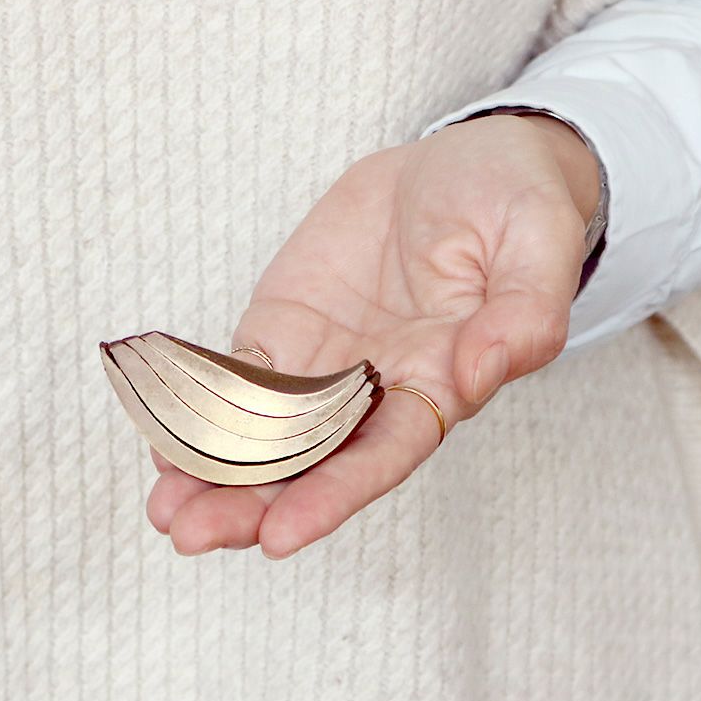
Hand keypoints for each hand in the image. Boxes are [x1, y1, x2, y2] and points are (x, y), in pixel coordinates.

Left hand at [147, 113, 599, 557]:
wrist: (462, 164)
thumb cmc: (512, 204)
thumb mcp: (538, 243)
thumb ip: (526, 313)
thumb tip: (482, 371)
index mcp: (441, 382)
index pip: (382, 456)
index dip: (331, 497)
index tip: (279, 536)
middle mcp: (376, 389)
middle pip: (310, 461)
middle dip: (250, 501)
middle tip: (188, 532)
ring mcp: (323, 360)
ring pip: (263, 430)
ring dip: (212, 470)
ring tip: (162, 507)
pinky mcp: (285, 325)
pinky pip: (236, 373)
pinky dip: (199, 403)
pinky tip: (162, 435)